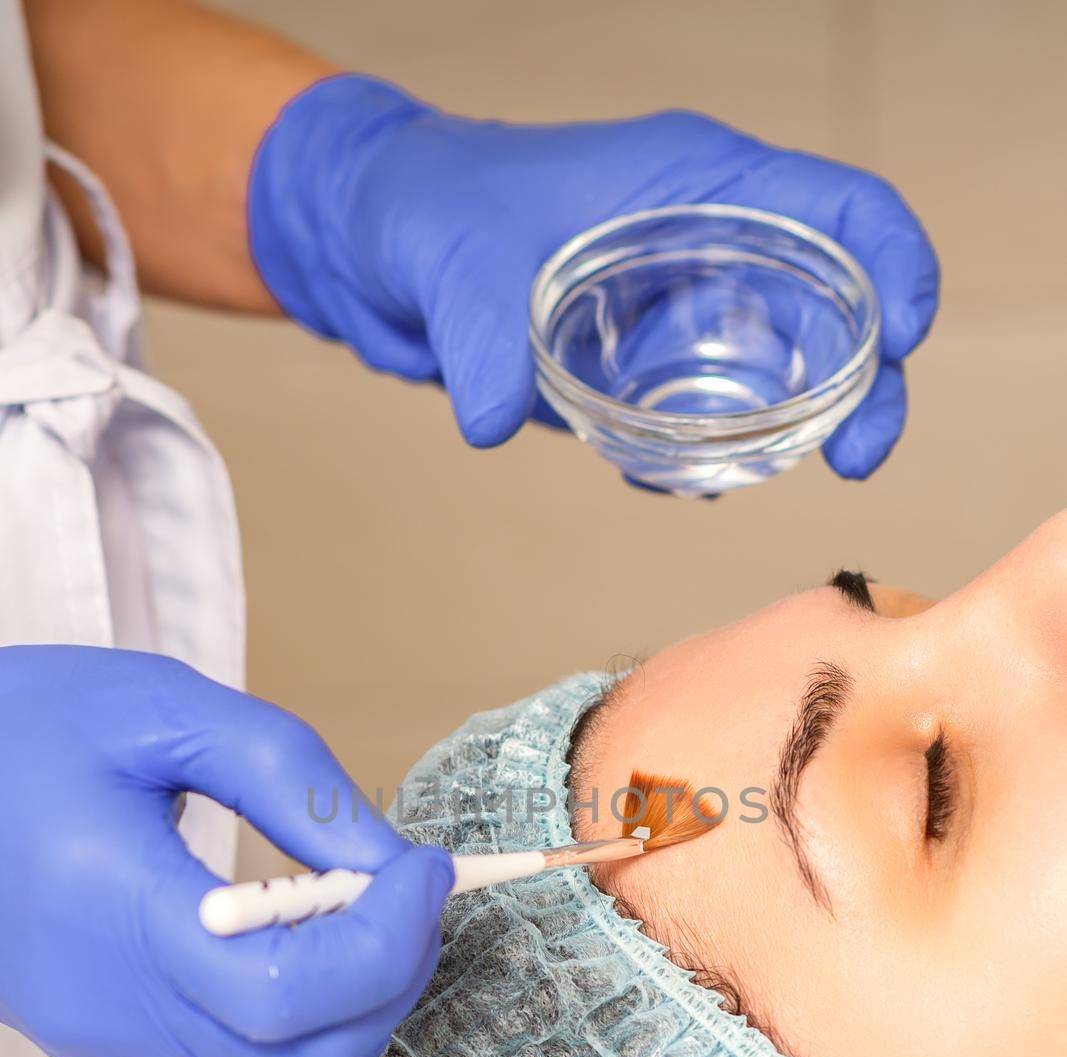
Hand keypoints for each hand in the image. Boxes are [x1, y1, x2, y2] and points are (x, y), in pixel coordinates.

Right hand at [0, 646, 452, 1056]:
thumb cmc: (22, 728)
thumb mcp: (157, 708)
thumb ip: (287, 775)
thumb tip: (388, 856)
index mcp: (118, 919)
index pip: (292, 995)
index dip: (389, 942)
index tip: (425, 867)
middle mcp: (116, 1011)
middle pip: (307, 1056)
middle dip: (394, 973)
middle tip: (410, 886)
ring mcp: (110, 1045)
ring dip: (359, 1009)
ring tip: (366, 912)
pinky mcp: (109, 1051)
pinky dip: (307, 1027)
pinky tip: (302, 941)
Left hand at [248, 76, 938, 478]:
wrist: (377, 245)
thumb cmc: (428, 208)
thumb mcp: (452, 262)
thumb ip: (478, 339)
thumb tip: (489, 419)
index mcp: (696, 185)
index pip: (839, 210)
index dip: (893, 265)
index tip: (904, 340)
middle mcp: (707, 245)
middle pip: (836, 305)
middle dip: (866, 382)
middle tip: (854, 460)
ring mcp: (678, 309)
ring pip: (779, 371)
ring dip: (788, 430)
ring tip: (739, 475)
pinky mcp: (641, 365)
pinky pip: (705, 415)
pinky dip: (706, 453)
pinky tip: (672, 479)